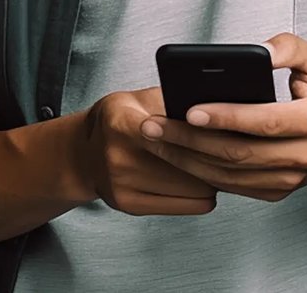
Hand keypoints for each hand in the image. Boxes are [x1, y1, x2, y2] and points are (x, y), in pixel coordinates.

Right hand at [76, 87, 219, 216]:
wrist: (84, 154)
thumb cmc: (117, 122)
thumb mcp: (138, 99)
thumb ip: (172, 101)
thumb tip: (213, 109)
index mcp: (121, 122)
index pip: (173, 132)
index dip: (201, 132)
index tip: (219, 132)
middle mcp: (118, 156)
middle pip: (189, 163)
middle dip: (212, 156)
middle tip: (222, 148)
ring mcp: (121, 184)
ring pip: (194, 188)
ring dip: (209, 177)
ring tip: (209, 164)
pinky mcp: (129, 205)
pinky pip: (189, 206)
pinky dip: (200, 195)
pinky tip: (197, 182)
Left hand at [136, 32, 306, 202]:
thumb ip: (290, 47)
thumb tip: (262, 50)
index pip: (265, 121)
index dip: (227, 118)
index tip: (190, 109)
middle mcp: (303, 155)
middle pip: (239, 154)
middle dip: (189, 141)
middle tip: (153, 125)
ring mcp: (290, 177)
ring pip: (230, 175)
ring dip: (186, 159)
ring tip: (154, 139)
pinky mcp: (277, 189)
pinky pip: (233, 185)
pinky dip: (201, 172)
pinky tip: (175, 155)